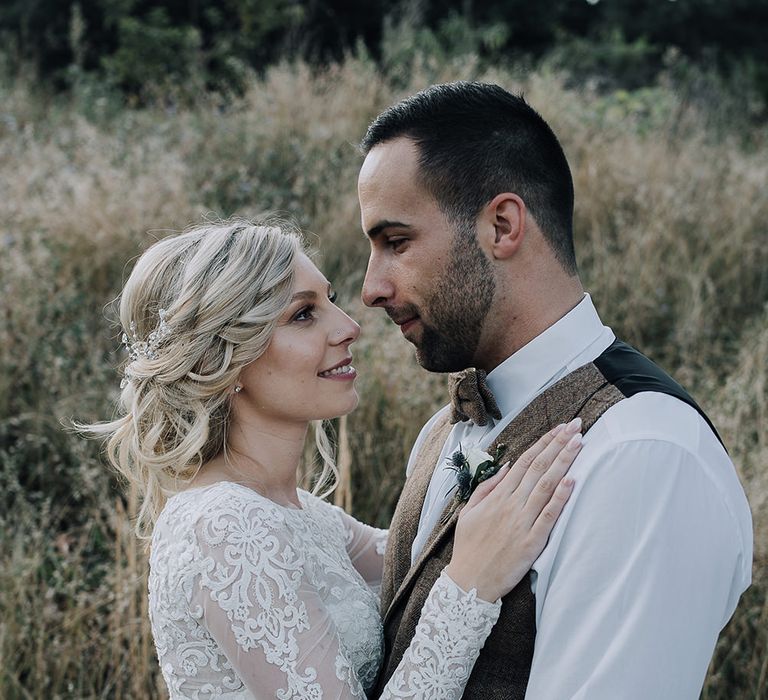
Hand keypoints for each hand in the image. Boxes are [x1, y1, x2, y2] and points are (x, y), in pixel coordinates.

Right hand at [444, 418, 582, 601]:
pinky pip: (548, 516)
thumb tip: (507, 466)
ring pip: (546, 486)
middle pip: (539, 467)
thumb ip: (488, 487)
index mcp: (497, 496)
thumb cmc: (469, 548)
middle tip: (576, 426)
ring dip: (563, 462)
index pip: (525, 462)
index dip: (544, 443)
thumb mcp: (469, 511)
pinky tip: (572, 480)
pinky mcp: (532, 542)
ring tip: (579, 443)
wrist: (469, 583)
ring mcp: (522, 522)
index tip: (560, 428)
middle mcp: (511, 505)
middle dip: (559, 444)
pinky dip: (560, 497)